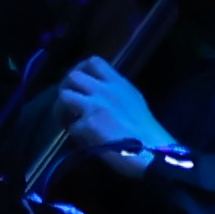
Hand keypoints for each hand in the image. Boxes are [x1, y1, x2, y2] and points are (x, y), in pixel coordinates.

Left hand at [51, 57, 174, 181]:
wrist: (152, 152)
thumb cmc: (147, 131)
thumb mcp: (134, 101)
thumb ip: (115, 93)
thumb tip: (96, 93)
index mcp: (119, 83)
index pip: (94, 61)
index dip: (79, 69)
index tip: (77, 81)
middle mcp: (105, 90)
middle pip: (73, 76)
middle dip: (66, 88)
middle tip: (67, 102)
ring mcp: (95, 105)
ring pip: (64, 95)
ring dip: (62, 109)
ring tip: (69, 120)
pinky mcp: (88, 124)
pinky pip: (71, 125)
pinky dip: (74, 133)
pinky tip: (83, 139)